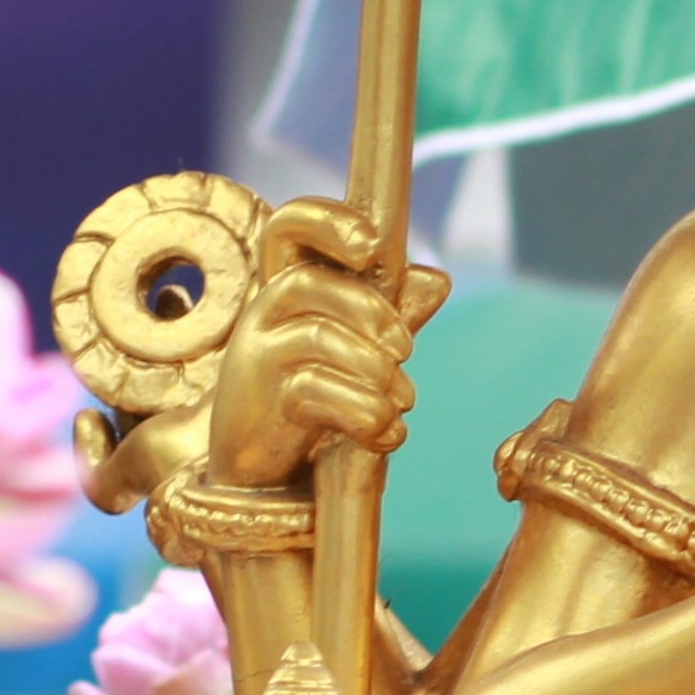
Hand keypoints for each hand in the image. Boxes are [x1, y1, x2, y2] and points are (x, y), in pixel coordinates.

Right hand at [195, 198, 448, 492]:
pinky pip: (313, 392)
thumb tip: (437, 278)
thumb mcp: (350, 352)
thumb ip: (386, 316)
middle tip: (405, 350)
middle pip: (311, 283)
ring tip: (401, 402)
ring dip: (374, 371)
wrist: (257, 473)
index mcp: (288, 290)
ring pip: (316, 338)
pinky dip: (364, 413)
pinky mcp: (261, 404)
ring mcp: (257, 357)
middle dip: (370, 312)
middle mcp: (265, 314)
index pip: (288, 228)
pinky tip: (388, 435)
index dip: (327, 221)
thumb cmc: (310, 400)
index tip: (373, 246)